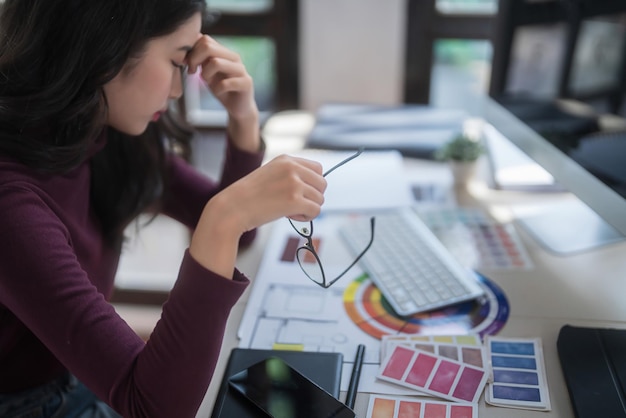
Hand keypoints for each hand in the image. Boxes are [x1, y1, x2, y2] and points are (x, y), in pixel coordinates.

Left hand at [186, 35, 259, 151]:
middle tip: (192, 72)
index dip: (192, 51)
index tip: (188, 64)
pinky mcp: (246, 83)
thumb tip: (185, 48)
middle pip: (208, 46)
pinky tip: (218, 93)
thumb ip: (200, 59)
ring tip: (206, 82)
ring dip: (206, 74)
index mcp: (225, 52)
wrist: (239, 107)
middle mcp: (234, 57)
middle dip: (195, 59)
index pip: (205, 39)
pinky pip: (225, 83)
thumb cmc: (221, 88)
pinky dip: (217, 89)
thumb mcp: (207, 71)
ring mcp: (241, 70)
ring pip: (216, 62)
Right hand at [189, 156, 325, 276]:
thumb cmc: (249, 197)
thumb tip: (316, 187)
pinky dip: (307, 218)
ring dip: (308, 208)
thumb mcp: (270, 175)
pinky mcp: (295, 200)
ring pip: (320, 199)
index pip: (318, 169)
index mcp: (286, 159)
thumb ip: (291, 175)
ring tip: (290, 211)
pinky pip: (316, 211)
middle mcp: (292, 168)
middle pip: (322, 184)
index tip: (300, 193)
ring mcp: (294, 183)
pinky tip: (291, 217)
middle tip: (295, 205)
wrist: (232, 208)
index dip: (312, 184)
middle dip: (313, 197)